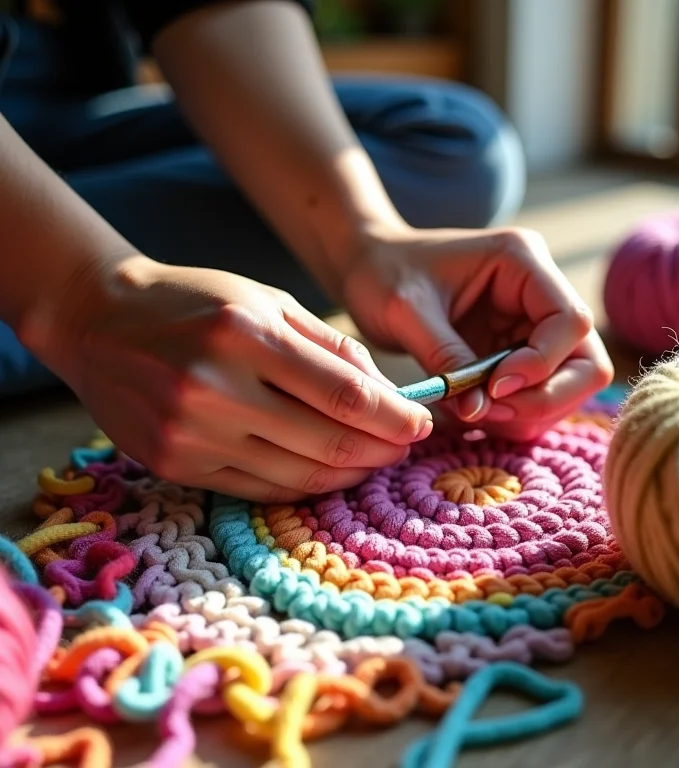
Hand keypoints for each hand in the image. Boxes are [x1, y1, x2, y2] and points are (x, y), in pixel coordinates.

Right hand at [29, 256, 432, 500]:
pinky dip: (303, 484)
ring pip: (297, 474)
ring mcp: (191, 433)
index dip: (393, 418)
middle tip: (404, 447)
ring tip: (372, 461)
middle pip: (327, 441)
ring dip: (348, 472)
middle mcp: (215, 388)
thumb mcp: (267, 301)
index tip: (421, 425)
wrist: (100, 321)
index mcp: (246, 335)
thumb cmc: (194, 302)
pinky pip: (259, 488)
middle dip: (381, 450)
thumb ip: (331, 346)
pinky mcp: (174, 464)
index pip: (344, 395)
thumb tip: (387, 393)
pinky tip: (326, 471)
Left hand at [341, 224, 613, 440]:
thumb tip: (479, 412)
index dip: (541, 365)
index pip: (570, 321)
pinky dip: (514, 415)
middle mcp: (539, 293)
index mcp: (521, 262)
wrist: (369, 268)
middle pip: (586, 361)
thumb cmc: (383, 274)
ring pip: (567, 386)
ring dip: (529, 412)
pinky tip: (474, 414)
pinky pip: (538, 396)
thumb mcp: (407, 311)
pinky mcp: (516, 353)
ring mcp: (531, 325)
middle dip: (545, 398)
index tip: (493, 388)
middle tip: (488, 413)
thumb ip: (445, 358)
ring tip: (473, 414)